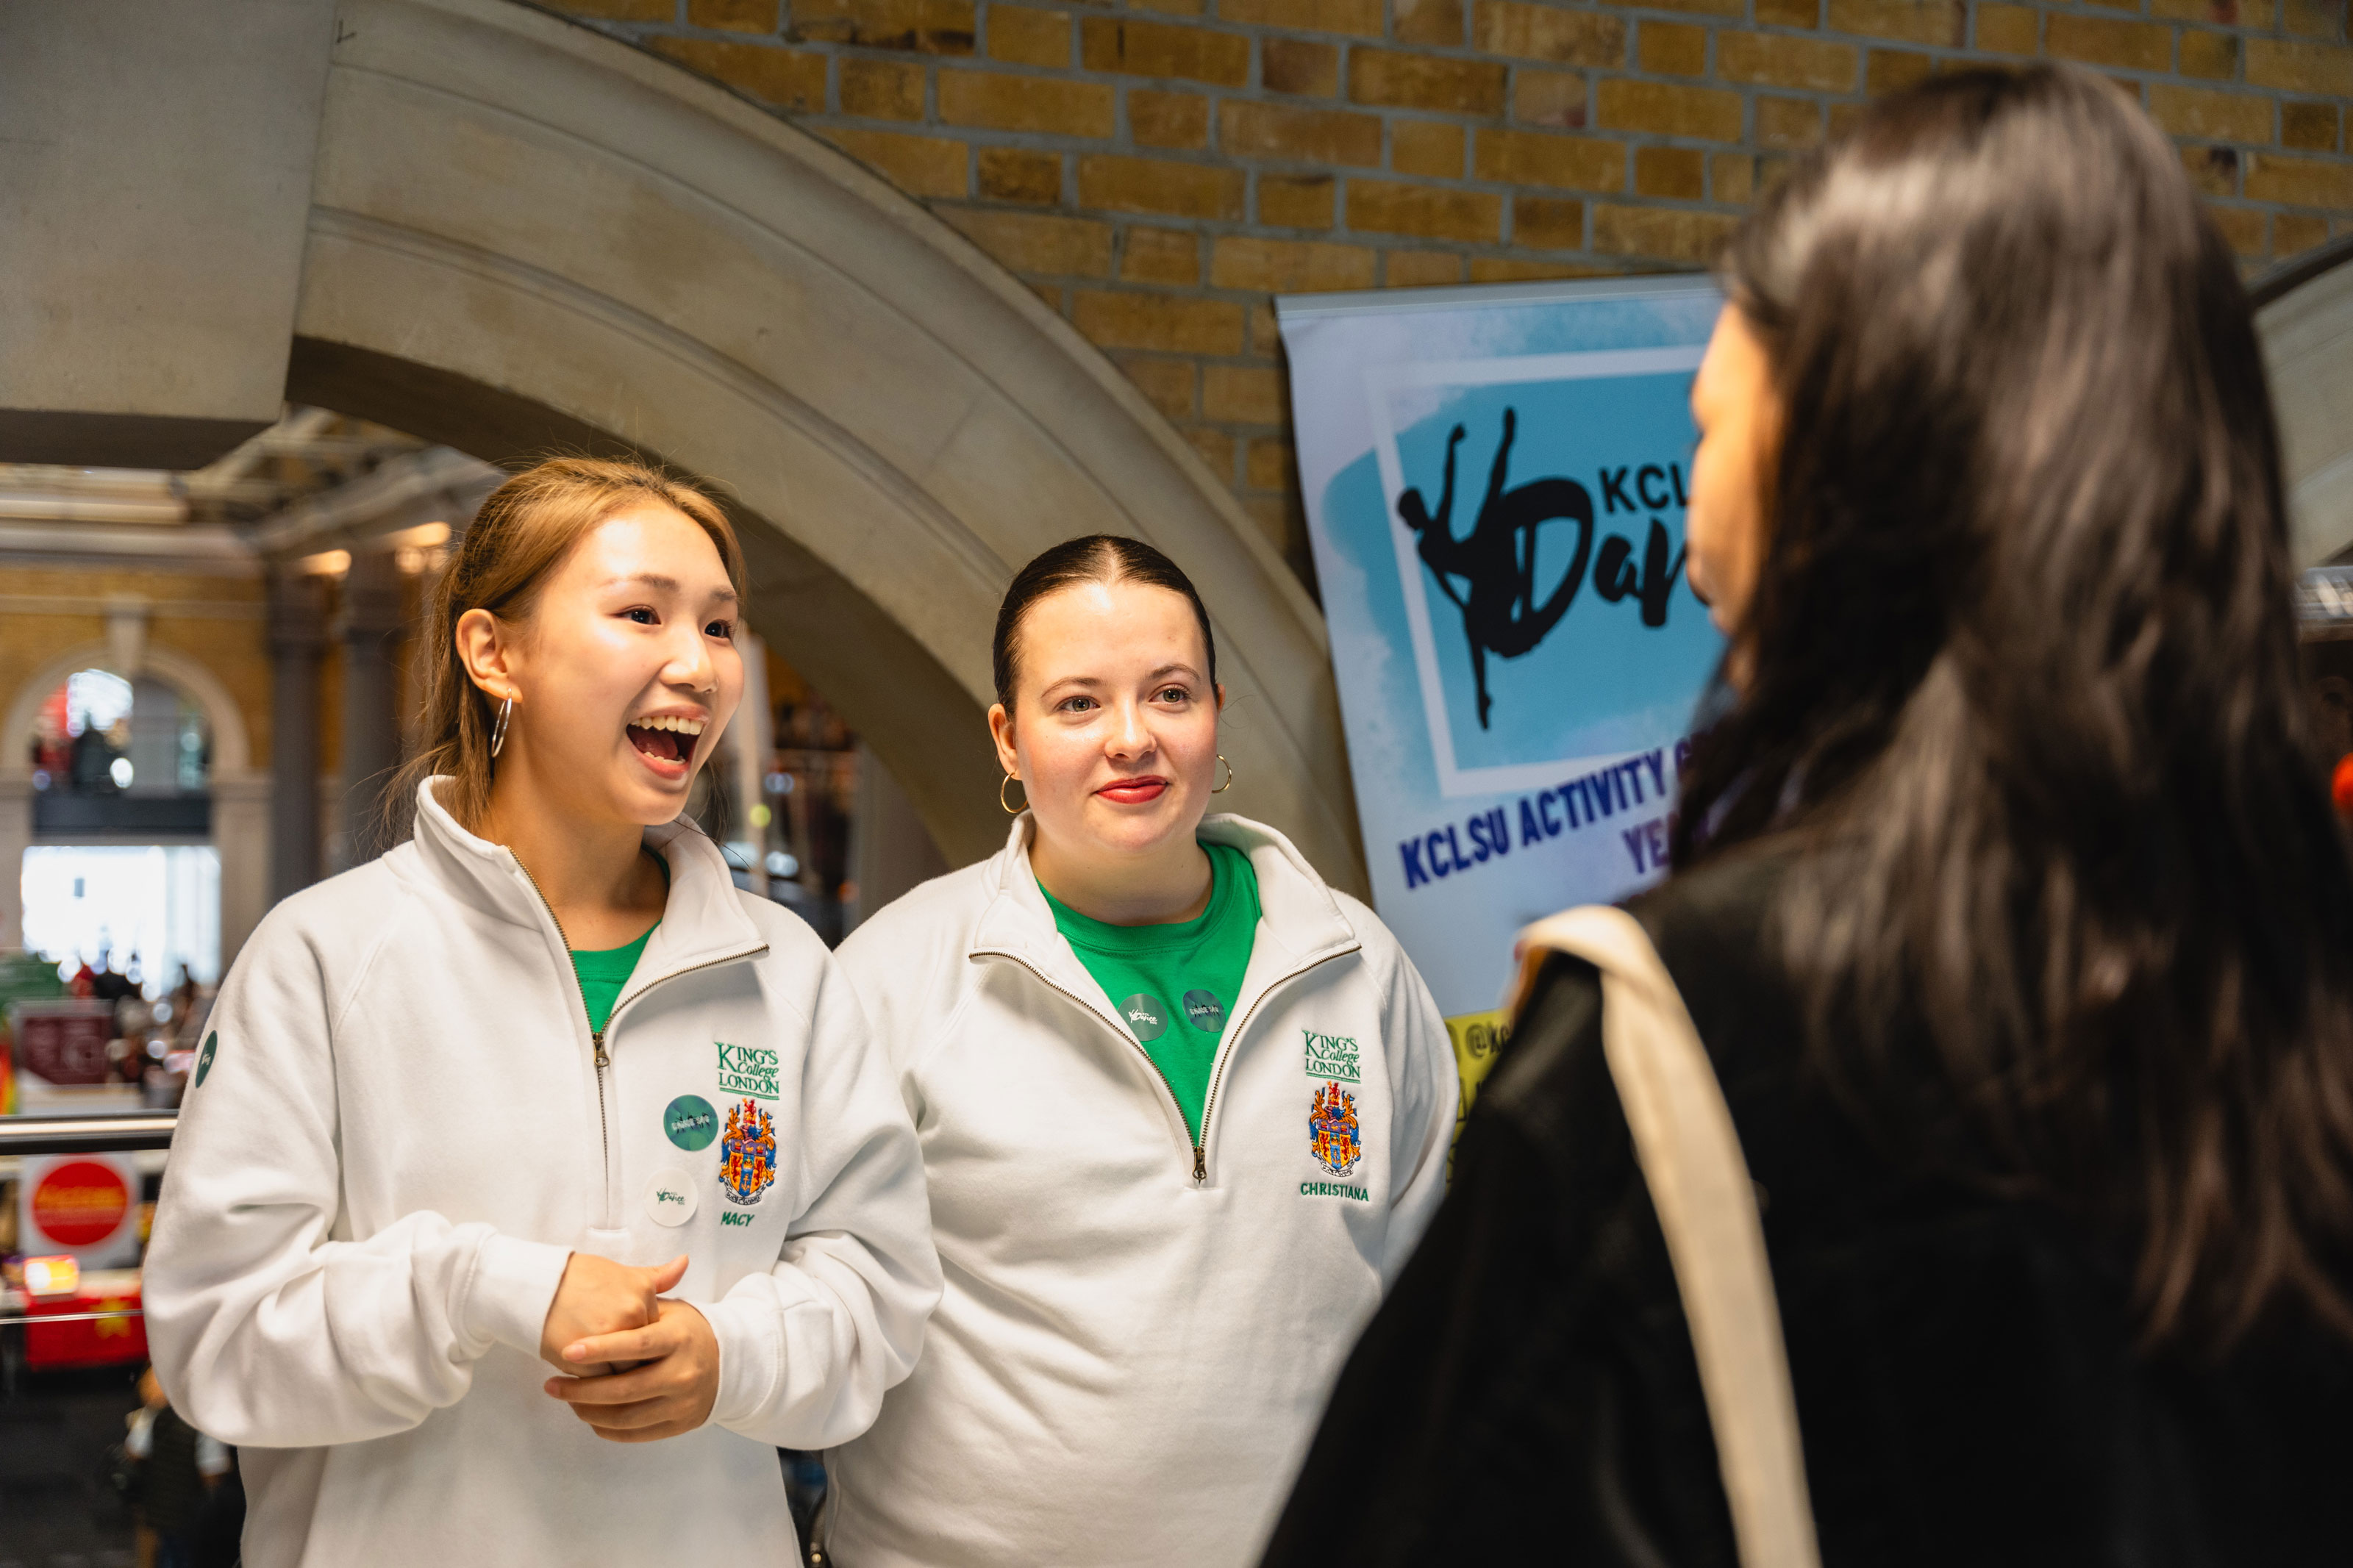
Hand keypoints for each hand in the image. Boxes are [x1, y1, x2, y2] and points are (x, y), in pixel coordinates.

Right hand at [538, 1253, 685, 1376]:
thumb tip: (685, 1262)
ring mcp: (610, 1336)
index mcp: (642, 1293)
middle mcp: (631, 1313)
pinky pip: (602, 1383)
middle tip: (626, 1371)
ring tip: (610, 1384)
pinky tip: (591, 1385)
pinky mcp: (587, 1358)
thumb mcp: (621, 1272)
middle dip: (636, 1365)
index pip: (656, 1332)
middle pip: (645, 1354)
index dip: (644, 1345)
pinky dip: (598, 1387)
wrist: (537, 1286)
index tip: (637, 1352)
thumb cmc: (578, 1278)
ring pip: (627, 1371)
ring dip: (618, 1380)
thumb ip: (657, 1277)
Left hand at [541, 1298, 719, 1441]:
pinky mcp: (679, 1425)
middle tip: (551, 1385)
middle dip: (581, 1390)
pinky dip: (606, 1428)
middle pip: (625, 1389)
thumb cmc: (687, 1332)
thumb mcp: (672, 1311)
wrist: (729, 1363)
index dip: (601, 1350)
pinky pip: (635, 1434)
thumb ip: (642, 1300)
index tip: (568, 1350)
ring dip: (588, 1411)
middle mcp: (683, 1373)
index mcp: (679, 1339)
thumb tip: (607, 1277)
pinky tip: (588, 1414)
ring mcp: (682, 1403)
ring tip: (566, 1399)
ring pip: (626, 1417)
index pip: (636, 1346)